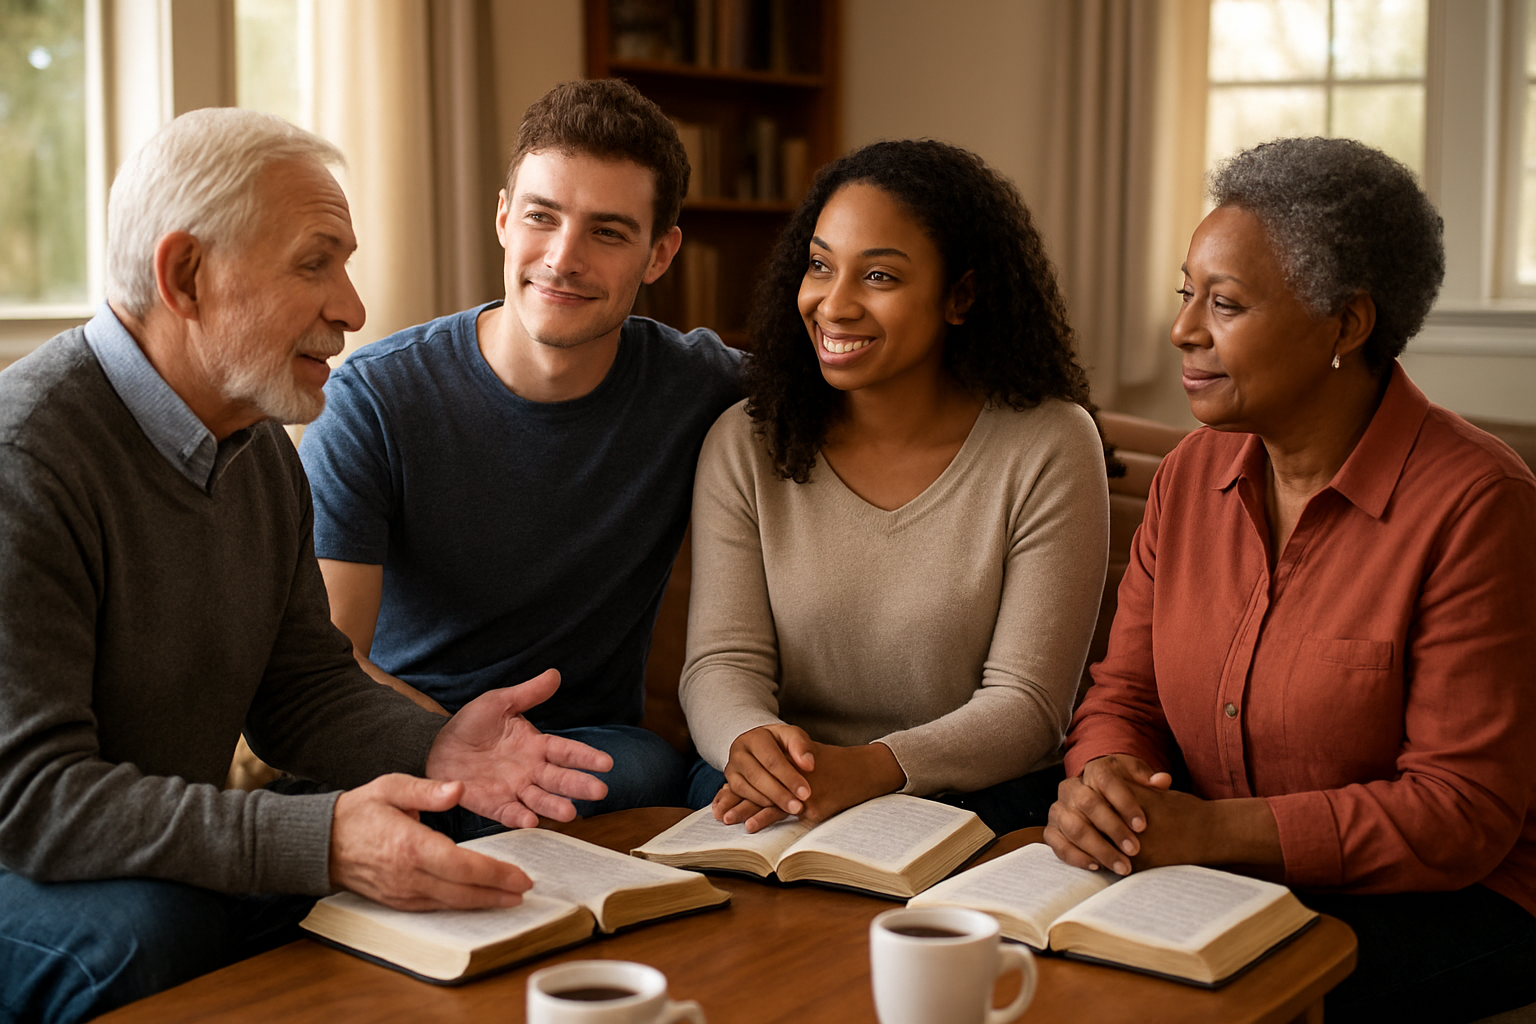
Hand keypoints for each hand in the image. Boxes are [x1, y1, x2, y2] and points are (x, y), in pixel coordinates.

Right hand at [328, 773, 532, 909]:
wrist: (319, 843)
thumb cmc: (358, 812)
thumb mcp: (390, 787)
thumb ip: (427, 790)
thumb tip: (459, 788)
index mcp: (411, 846)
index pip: (463, 866)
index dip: (496, 874)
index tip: (520, 876)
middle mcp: (409, 876)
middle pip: (463, 891)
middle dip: (498, 893)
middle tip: (524, 891)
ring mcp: (402, 893)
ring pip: (451, 904)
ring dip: (483, 904)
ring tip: (509, 899)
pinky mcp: (397, 902)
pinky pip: (435, 908)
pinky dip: (459, 906)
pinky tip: (477, 902)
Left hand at [424, 669, 612, 827]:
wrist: (435, 744)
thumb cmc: (471, 723)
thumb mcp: (499, 702)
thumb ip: (528, 693)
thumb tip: (555, 674)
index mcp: (535, 746)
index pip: (566, 751)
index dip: (586, 757)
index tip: (606, 763)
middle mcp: (530, 771)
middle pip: (560, 779)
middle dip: (579, 785)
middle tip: (599, 792)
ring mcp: (512, 790)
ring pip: (539, 799)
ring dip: (554, 806)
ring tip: (569, 812)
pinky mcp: (492, 804)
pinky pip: (508, 813)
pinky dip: (519, 817)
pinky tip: (530, 821)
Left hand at [714, 733, 905, 832]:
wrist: (865, 771)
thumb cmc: (835, 768)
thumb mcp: (809, 760)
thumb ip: (786, 772)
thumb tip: (758, 792)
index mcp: (788, 757)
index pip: (758, 773)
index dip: (740, 788)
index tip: (722, 800)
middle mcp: (792, 771)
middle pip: (759, 786)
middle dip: (739, 800)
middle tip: (719, 813)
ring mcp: (802, 788)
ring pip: (768, 798)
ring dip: (746, 809)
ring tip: (729, 819)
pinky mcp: (813, 803)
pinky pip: (785, 812)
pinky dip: (766, 817)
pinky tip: (752, 826)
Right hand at [717, 724, 816, 822]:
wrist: (765, 746)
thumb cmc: (782, 742)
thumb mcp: (794, 737)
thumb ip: (802, 747)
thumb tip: (808, 764)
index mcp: (755, 737)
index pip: (772, 760)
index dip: (789, 778)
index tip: (806, 793)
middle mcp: (739, 751)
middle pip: (757, 776)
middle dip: (779, 794)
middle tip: (798, 807)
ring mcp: (731, 767)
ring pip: (745, 788)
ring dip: (768, 802)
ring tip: (789, 809)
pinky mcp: (730, 781)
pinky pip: (740, 795)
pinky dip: (757, 804)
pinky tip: (773, 808)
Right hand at [1044, 754, 1170, 874]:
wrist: (1100, 801)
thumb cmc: (1125, 793)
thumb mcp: (1138, 781)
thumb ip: (1150, 780)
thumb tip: (1162, 780)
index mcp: (1094, 771)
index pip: (1106, 781)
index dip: (1124, 803)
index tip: (1142, 825)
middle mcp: (1071, 787)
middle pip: (1088, 804)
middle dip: (1113, 829)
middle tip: (1135, 849)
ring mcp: (1058, 809)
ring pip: (1073, 827)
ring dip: (1099, 848)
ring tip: (1123, 866)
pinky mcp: (1051, 830)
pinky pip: (1058, 844)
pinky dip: (1077, 857)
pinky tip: (1098, 866)